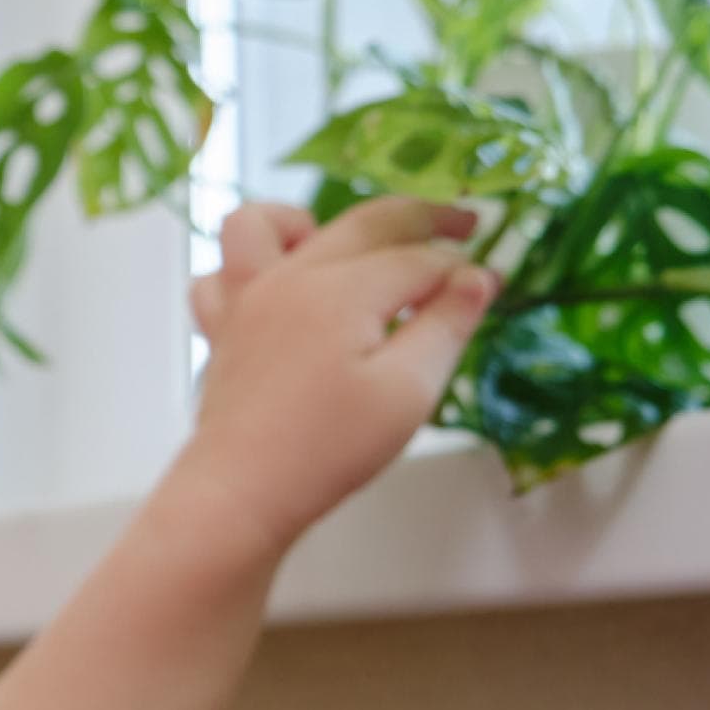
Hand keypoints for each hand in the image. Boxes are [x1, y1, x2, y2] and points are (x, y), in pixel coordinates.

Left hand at [179, 196, 498, 554]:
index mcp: (341, 290)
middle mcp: (288, 280)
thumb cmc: (327, 448)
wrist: (243, 490)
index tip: (488, 285)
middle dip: (421, 218)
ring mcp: (245, 300)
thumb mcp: (408, 391)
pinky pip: (220, 276)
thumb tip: (476, 278)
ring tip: (343, 250)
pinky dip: (247, 270)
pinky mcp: (222, 330)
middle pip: (361, 224)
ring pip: (258, 225)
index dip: (461, 271)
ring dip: (306, 221)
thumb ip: (446, 326)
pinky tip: (279, 293)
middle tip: (464, 224)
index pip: (418, 259)